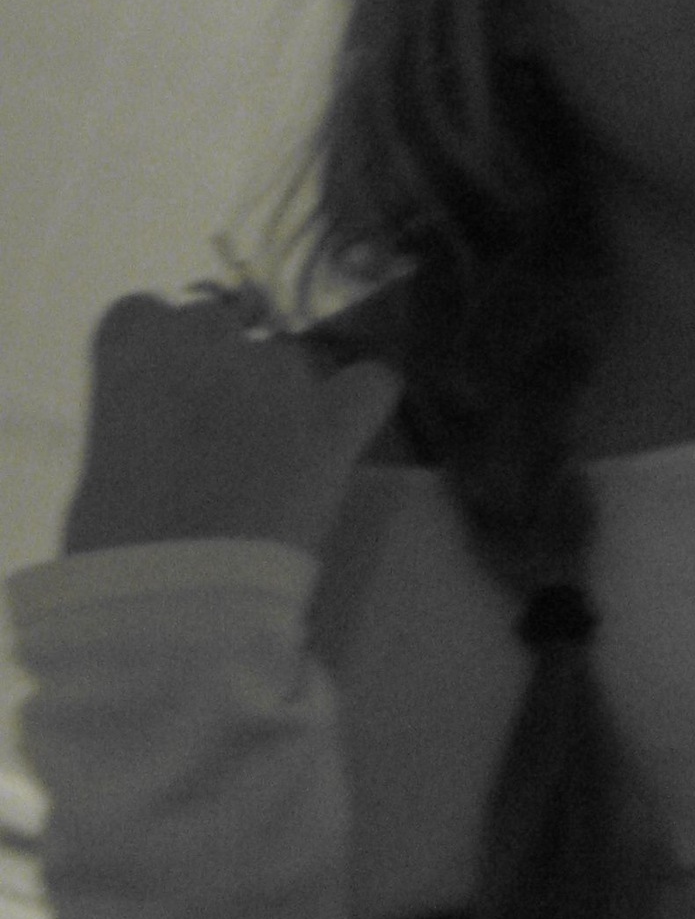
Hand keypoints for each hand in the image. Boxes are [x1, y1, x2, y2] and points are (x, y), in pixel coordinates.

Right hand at [62, 292, 401, 558]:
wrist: (177, 604)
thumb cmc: (111, 547)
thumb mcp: (99, 469)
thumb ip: (134, 422)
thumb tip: (157, 427)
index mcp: (132, 348)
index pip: (143, 314)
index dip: (152, 355)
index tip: (151, 399)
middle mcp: (208, 343)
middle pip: (216, 325)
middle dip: (211, 368)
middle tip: (204, 436)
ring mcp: (277, 378)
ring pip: (284, 358)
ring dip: (273, 393)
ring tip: (262, 459)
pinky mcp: (332, 425)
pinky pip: (371, 384)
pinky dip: (360, 400)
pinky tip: (339, 428)